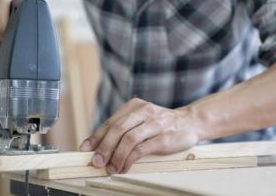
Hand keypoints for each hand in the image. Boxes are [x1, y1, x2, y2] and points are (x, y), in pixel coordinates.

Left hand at [79, 98, 198, 173]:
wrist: (190, 122)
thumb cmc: (161, 124)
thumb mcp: (141, 120)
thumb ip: (123, 129)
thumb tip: (97, 146)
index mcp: (135, 105)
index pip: (111, 121)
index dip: (96, 136)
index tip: (85, 149)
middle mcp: (144, 111)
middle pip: (118, 129)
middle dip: (104, 147)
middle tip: (96, 162)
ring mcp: (155, 123)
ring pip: (129, 139)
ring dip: (116, 156)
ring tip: (110, 168)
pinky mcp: (164, 137)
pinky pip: (141, 149)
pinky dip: (129, 160)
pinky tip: (124, 167)